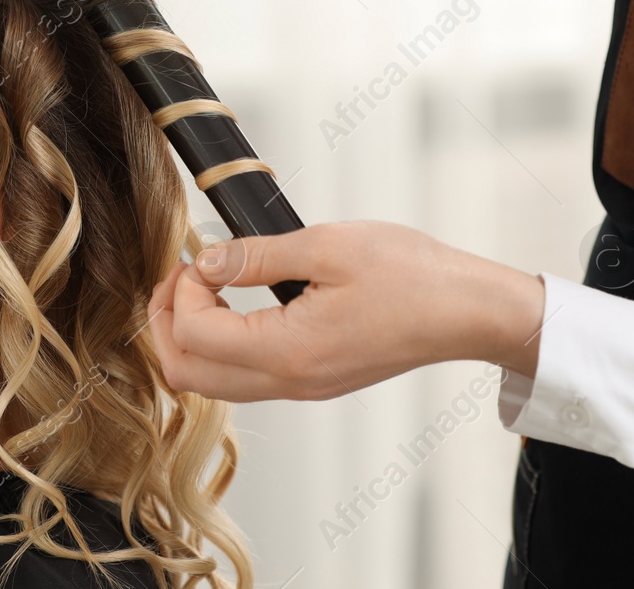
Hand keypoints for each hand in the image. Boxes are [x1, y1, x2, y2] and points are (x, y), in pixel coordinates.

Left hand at [146, 220, 545, 401]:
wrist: (468, 311)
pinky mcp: (313, 380)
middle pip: (189, 376)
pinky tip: (231, 302)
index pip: (193, 336)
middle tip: (176, 276)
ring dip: (190, 335)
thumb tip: (203, 262)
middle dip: (165, 323)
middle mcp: (290, 383)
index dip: (179, 290)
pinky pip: (244, 378)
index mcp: (290, 353)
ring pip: (213, 383)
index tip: (196, 255)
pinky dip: (220, 344)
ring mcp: (302, 388)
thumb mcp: (328, 246)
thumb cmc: (413, 276)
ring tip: (200, 284)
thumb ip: (255, 256)